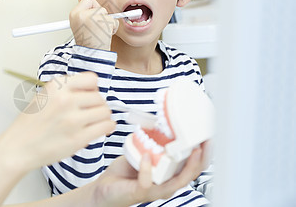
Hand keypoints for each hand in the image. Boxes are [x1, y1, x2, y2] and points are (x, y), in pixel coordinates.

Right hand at [0, 72, 115, 170]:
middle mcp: (65, 100)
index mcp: (57, 86)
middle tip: (89, 112)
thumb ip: (66, 90)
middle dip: (97, 105)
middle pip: (99, 97)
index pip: (91, 79)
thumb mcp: (44, 96)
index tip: (89, 95)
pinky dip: (107, 127)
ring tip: (93, 121)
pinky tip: (99, 129)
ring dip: (102, 117)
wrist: (18, 147)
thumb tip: (91, 90)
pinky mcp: (78, 138)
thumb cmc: (30, 124)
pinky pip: (106, 126)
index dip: (92, 88)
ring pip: (105, 111)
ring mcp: (73, 119)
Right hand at [69, 0, 118, 50]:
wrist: (91, 56)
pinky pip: (113, 20)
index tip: (95, 14)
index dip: (94, 6)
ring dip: (108, 23)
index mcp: (74, 14)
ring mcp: (92, 17)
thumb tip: (97, 8)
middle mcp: (81, 14)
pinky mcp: (102, 22)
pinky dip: (113, 28)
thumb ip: (87, 15)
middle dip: (102, 15)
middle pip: (99, 5)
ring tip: (101, 33)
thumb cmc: (88, 43)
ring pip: (106, 13)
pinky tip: (106, 35)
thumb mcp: (81, 26)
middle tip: (98, 27)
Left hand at [90, 142, 210, 206]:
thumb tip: (159, 122)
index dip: (205, 153)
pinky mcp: (141, 191)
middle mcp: (167, 185)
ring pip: (177, 182)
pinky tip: (146, 155)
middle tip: (205, 141)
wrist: (105, 188)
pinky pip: (149, 181)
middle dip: (202, 158)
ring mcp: (155, 190)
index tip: (209, 137)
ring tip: (190, 150)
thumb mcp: (143, 152)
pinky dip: (148, 167)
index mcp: (170, 175)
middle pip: (192, 174)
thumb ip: (152, 142)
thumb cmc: (125, 173)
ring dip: (187, 165)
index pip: (194, 166)